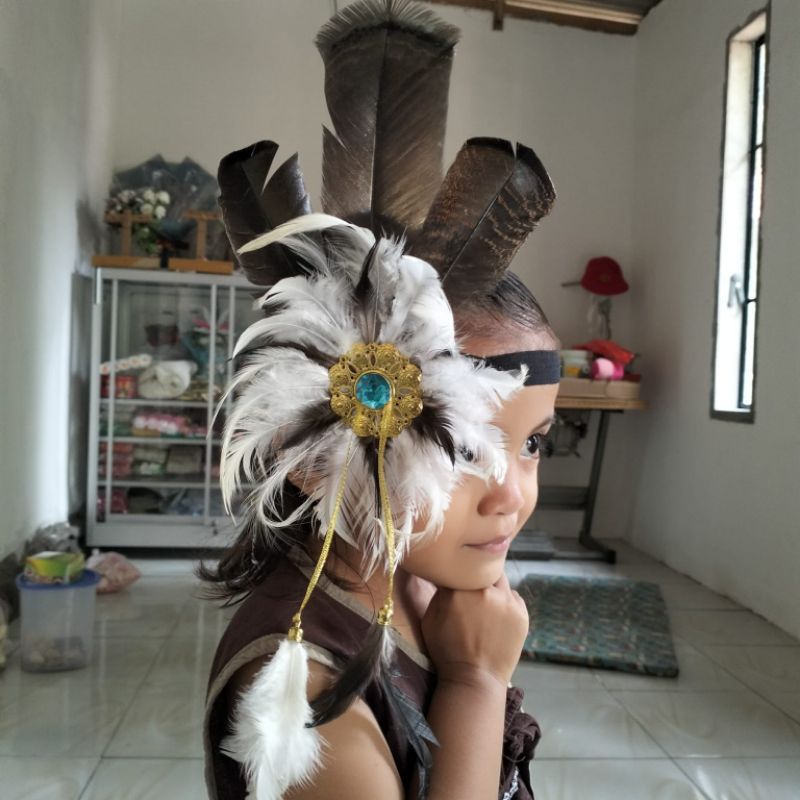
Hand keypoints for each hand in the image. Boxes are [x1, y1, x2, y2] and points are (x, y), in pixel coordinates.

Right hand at [420, 571, 528, 688]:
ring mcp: (506, 601)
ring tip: (486, 602)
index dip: (458, 569)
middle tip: (473, 587)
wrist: (474, 679)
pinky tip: (498, 616)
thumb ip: (439, 591)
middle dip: (477, 575)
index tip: (456, 575)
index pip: (460, 565)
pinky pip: (513, 596)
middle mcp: (484, 590)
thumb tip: (446, 573)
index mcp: (458, 589)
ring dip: (493, 586)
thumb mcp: (430, 619)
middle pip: (483, 567)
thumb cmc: (447, 650)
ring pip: (500, 580)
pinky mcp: (521, 613)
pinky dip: (506, 601)